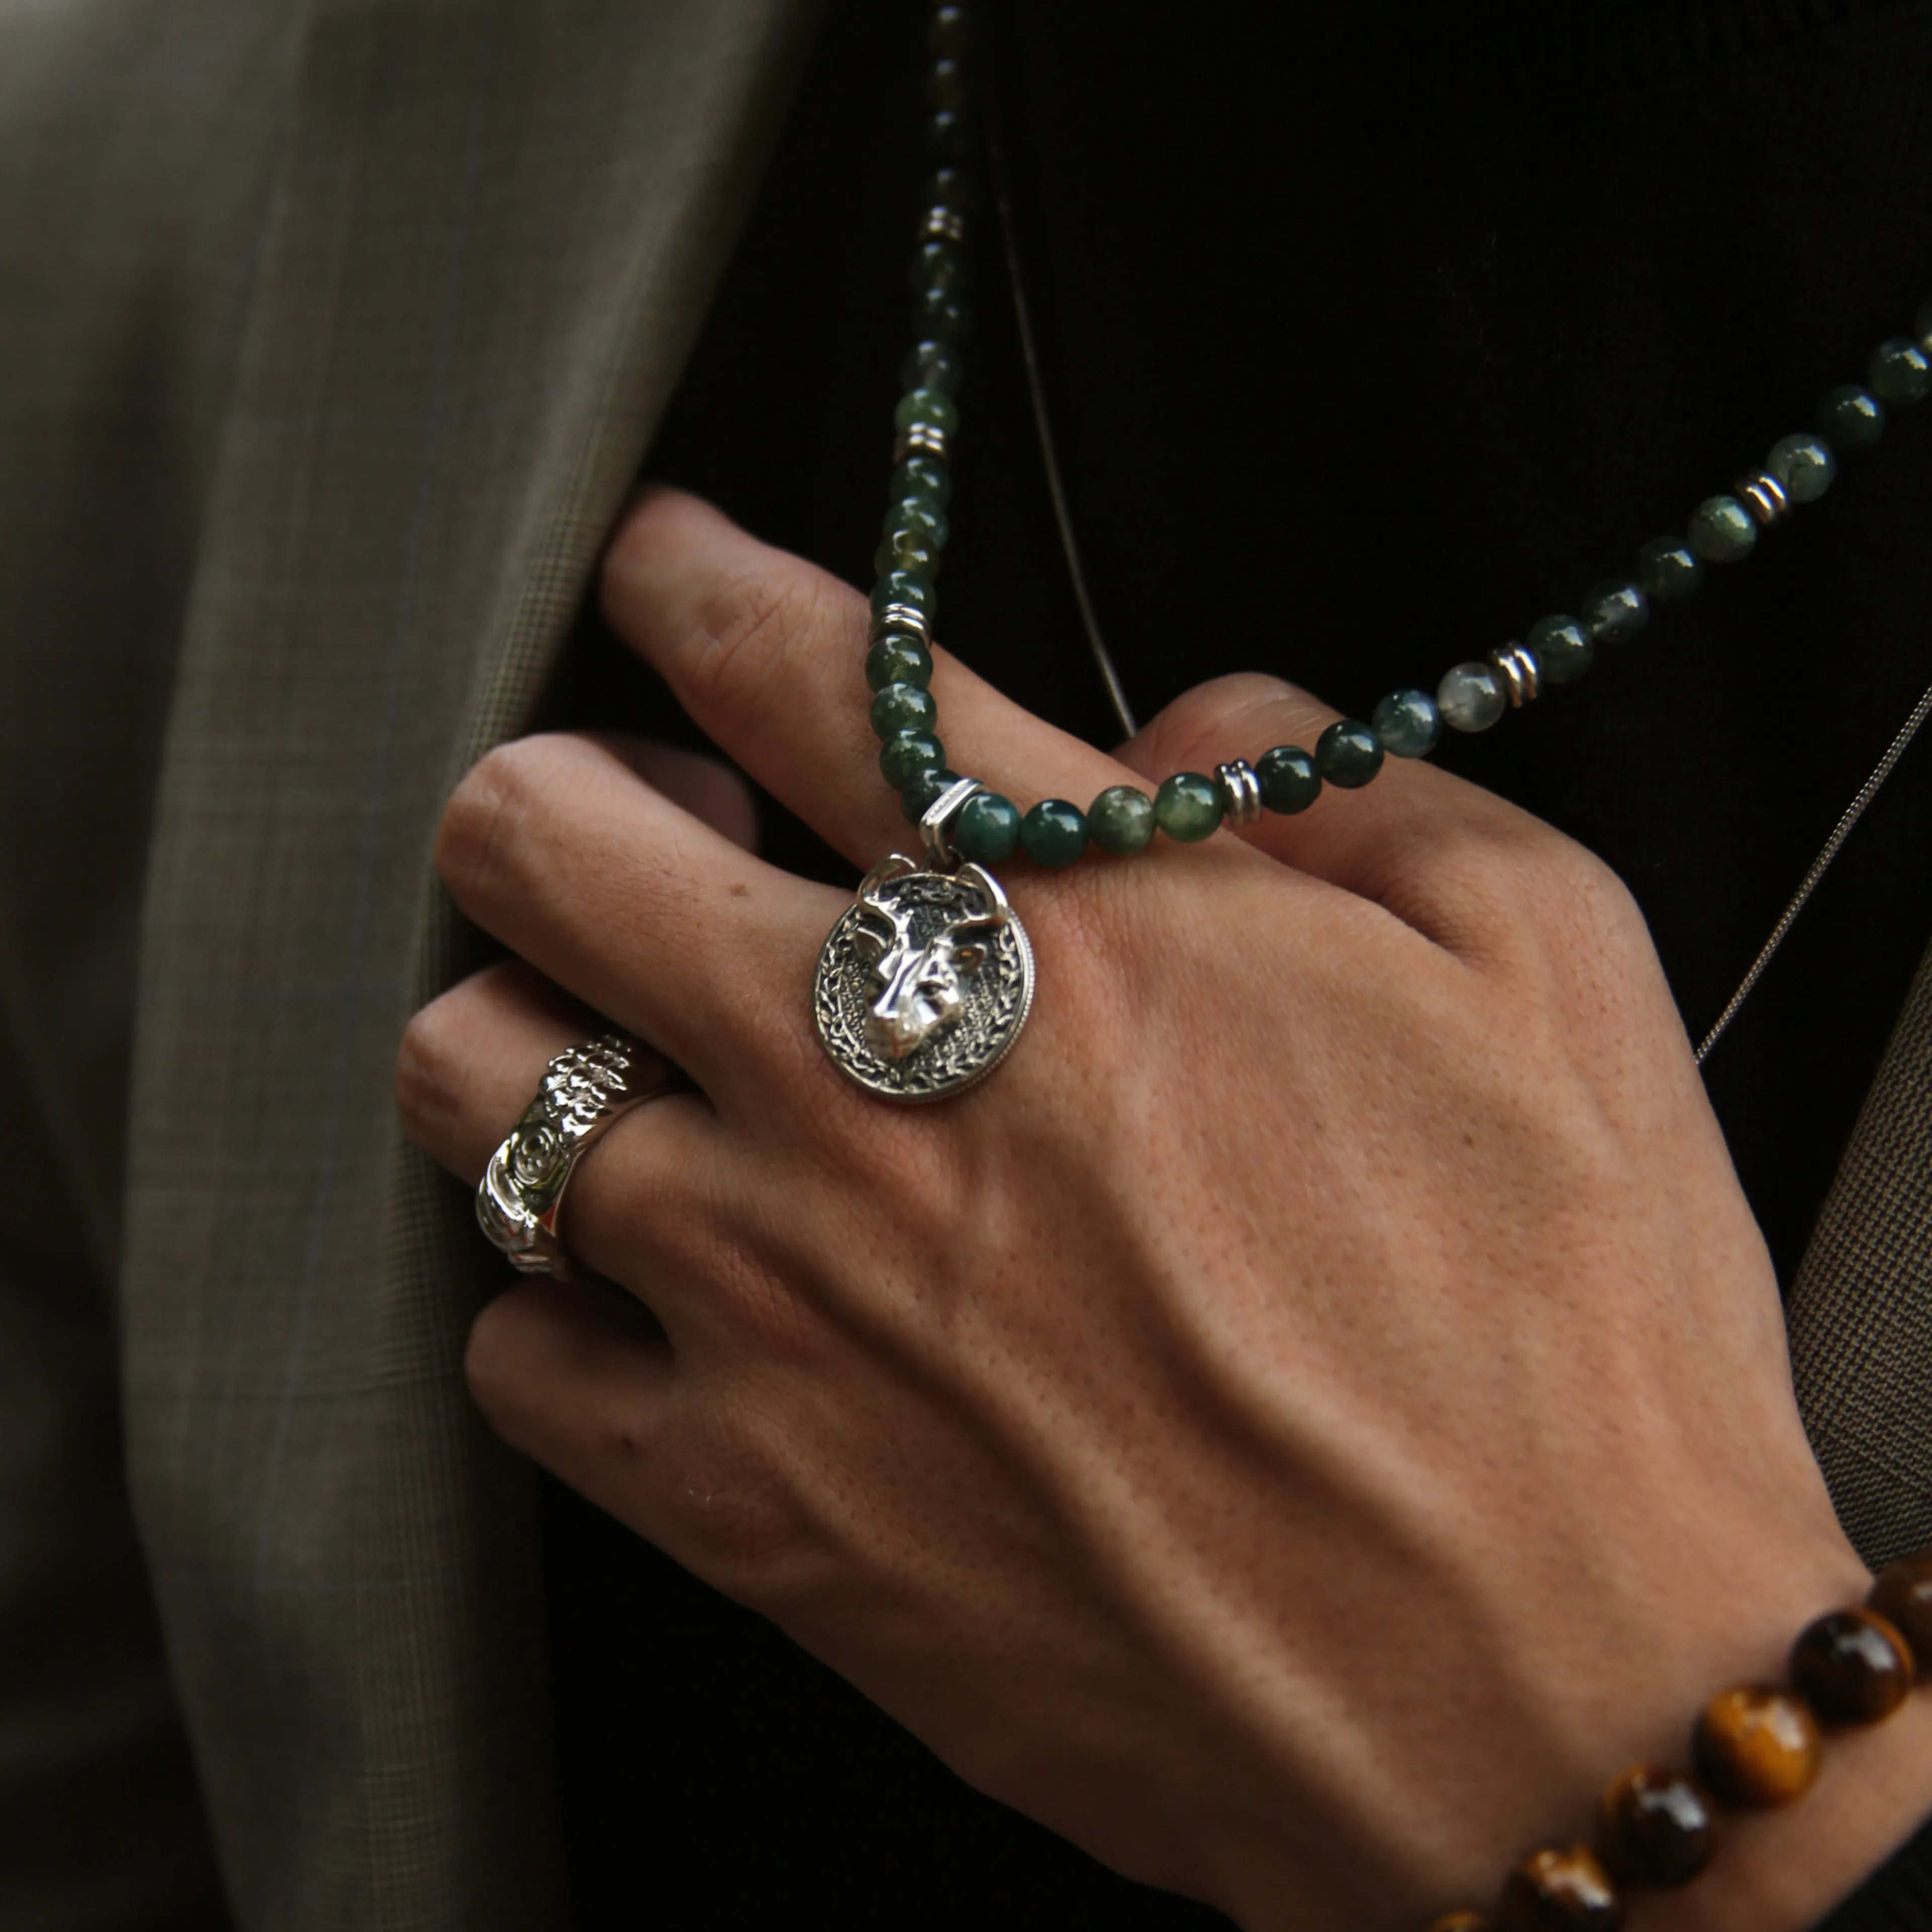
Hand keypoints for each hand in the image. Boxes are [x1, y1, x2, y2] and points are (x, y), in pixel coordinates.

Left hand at [397, 487, 1931, 1929]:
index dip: (690, 574)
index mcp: (1069, 918)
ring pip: (474, 1080)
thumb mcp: (1549, 963)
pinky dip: (563, 1302)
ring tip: (638, 1058)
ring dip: (531, 1033)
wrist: (1548, 1706)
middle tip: (647, 825)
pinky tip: (669, 1295)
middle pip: (538, 837)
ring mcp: (781, 1295)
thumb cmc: (1571, 1337)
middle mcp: (873, 1078)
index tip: (671, 570)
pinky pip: (519, 1353)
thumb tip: (1183, 731)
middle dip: (564, 792)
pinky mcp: (751, 1502)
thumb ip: (1343, 786)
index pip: (786, 657)